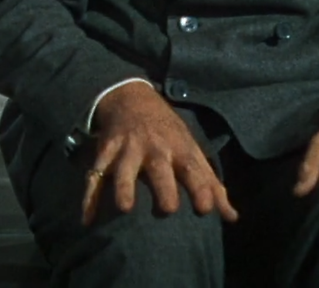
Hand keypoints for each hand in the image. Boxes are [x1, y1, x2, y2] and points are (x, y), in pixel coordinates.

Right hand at [82, 82, 237, 225]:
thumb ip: (211, 185)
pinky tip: (86, 219)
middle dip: (163, 187)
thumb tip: (232, 218)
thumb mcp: (192, 151)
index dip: (201, 188)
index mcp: (179, 149)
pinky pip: (95, 174)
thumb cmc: (168, 133)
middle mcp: (154, 149)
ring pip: (123, 169)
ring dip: (123, 187)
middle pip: (159, 168)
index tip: (205, 209)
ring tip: (124, 209)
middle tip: (166, 209)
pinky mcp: (106, 151)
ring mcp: (127, 149)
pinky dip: (89, 197)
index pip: (194, 169)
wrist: (132, 98)